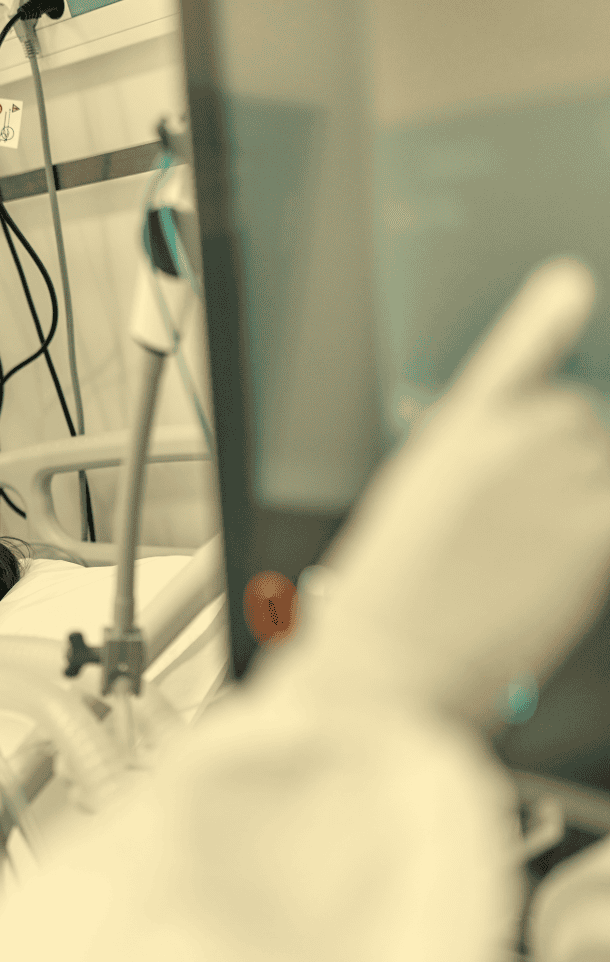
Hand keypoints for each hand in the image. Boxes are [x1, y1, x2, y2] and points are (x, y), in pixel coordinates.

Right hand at [304, 258, 609, 713]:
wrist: (388, 665)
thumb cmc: (382, 608)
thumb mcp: (409, 515)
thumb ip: (473, 474)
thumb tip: (537, 476)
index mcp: (446, 436)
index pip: (512, 356)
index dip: (545, 317)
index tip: (568, 288)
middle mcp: (508, 442)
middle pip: (577, 422)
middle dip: (566, 466)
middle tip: (524, 531)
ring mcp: (559, 481)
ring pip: (604, 468)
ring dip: (585, 505)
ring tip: (532, 565)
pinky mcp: (597, 530)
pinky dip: (602, 523)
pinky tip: (580, 548)